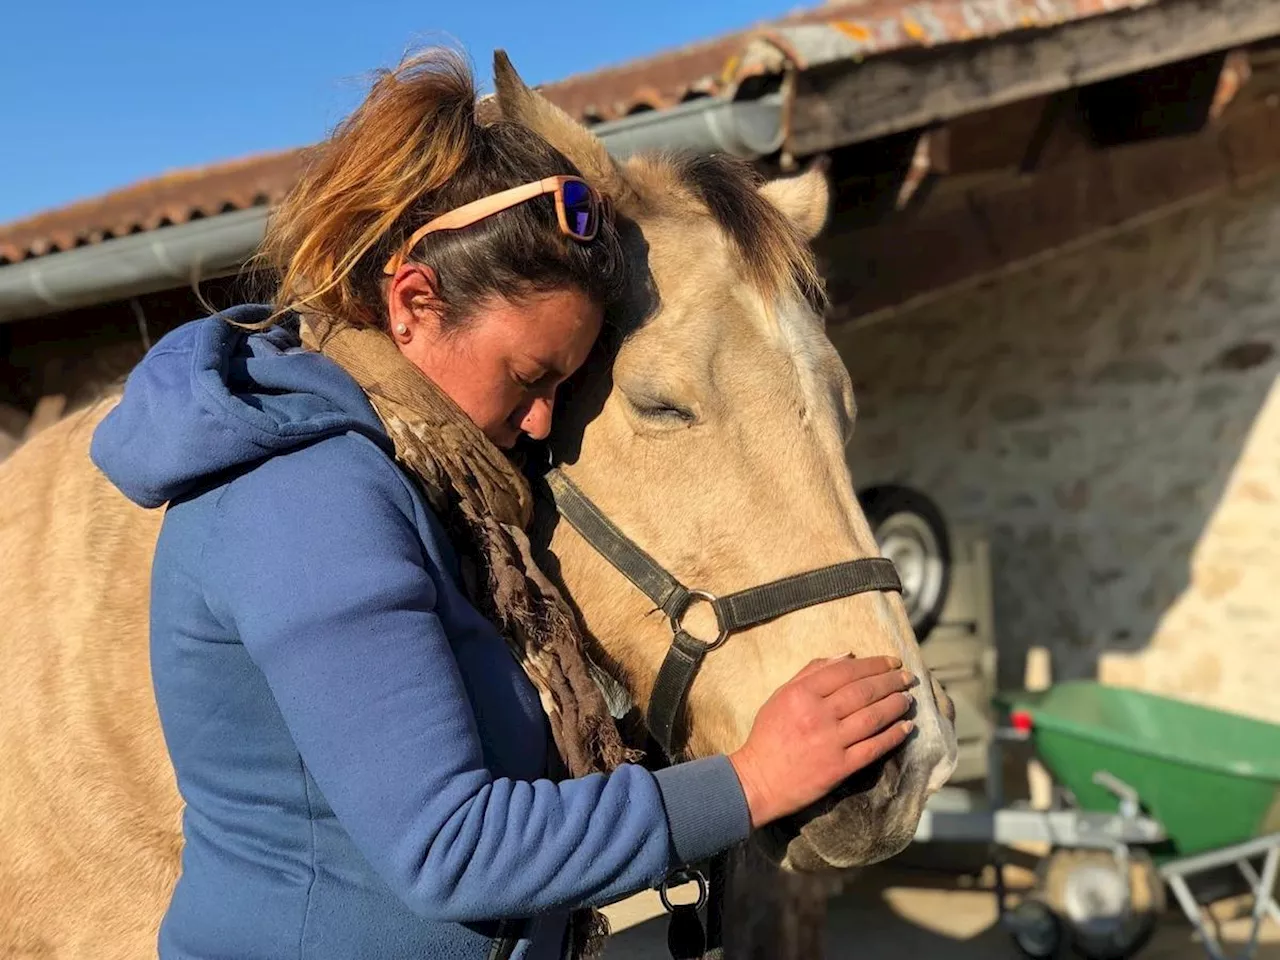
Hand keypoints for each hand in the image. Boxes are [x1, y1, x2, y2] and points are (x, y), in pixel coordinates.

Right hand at [728, 655, 913, 827]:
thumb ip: (811, 673)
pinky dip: (893, 736)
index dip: (874, 664)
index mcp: (801, 694)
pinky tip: (906, 727)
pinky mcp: (839, 767)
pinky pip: (873, 748)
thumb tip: (846, 655)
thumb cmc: (768, 735)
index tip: (892, 662)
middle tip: (909, 678)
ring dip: (895, 706)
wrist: (758, 780)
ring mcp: (830, 742)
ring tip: (908, 699)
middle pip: (863, 692)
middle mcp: (817, 715)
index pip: (845, 672)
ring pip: (872, 718)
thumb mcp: (781, 695)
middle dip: (891, 682)